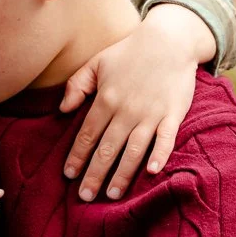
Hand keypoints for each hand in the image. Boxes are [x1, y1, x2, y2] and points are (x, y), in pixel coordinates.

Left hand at [61, 4, 216, 200]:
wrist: (169, 40)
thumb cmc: (129, 52)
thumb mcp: (97, 63)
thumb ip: (76, 85)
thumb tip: (62, 110)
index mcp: (106, 99)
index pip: (87, 134)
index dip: (77, 156)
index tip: (68, 175)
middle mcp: (126, 110)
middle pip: (107, 148)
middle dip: (94, 174)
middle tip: (85, 197)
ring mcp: (151, 113)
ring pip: (133, 149)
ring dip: (122, 173)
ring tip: (112, 194)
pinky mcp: (173, 114)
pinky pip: (166, 138)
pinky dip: (160, 154)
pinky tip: (152, 172)